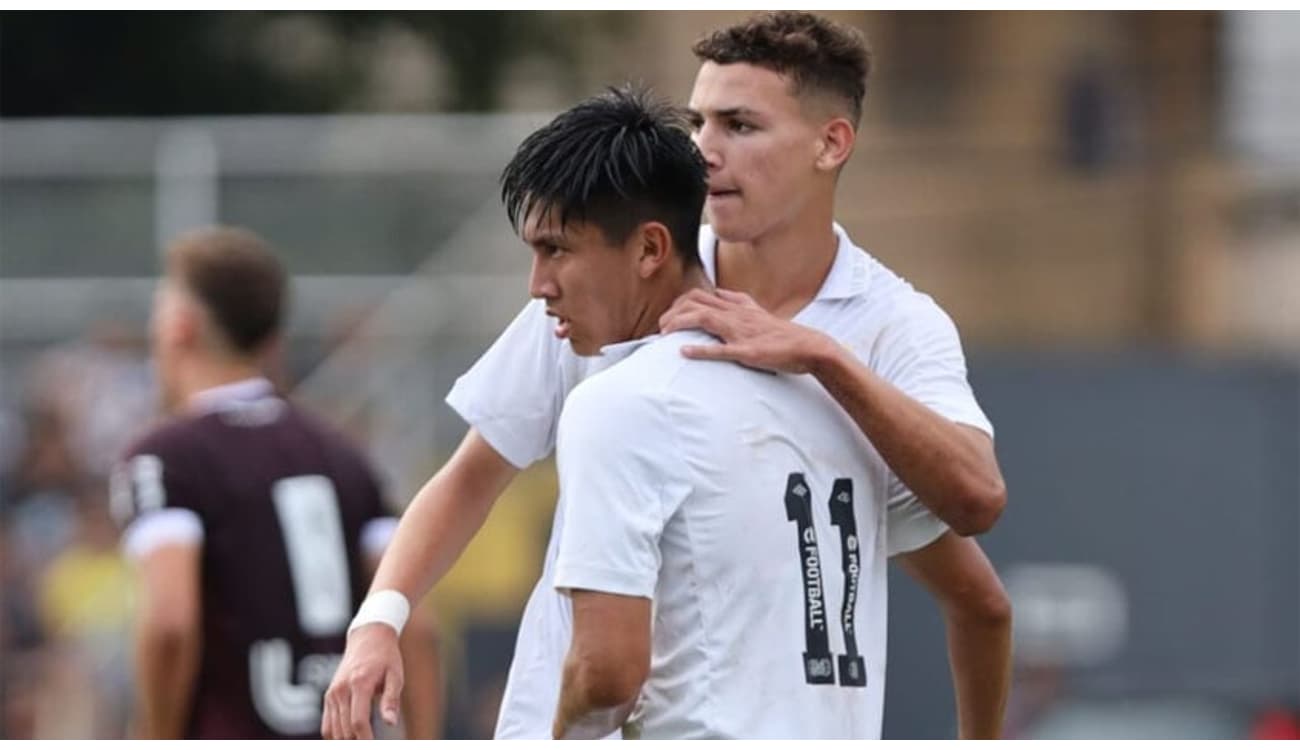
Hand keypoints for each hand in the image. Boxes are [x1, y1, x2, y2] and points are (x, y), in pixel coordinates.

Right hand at [321, 623, 403, 738]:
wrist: (368, 637)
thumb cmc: (385, 657)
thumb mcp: (396, 675)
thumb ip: (391, 700)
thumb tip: (391, 723)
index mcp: (359, 683)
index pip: (358, 721)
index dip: (366, 740)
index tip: (375, 746)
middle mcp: (340, 690)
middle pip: (345, 730)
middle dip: (359, 742)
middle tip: (373, 743)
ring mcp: (332, 694)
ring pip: (334, 731)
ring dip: (348, 741)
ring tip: (365, 740)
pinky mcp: (328, 696)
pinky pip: (327, 726)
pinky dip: (337, 735)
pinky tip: (352, 737)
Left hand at [658, 288, 835, 373]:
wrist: (809, 346)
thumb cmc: (782, 334)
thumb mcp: (757, 311)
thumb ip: (737, 302)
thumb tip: (719, 293)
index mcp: (738, 306)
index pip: (700, 295)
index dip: (679, 303)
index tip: (668, 316)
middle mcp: (737, 314)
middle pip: (696, 301)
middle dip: (673, 312)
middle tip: (661, 327)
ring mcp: (741, 332)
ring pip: (704, 318)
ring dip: (680, 324)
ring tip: (664, 334)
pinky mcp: (748, 351)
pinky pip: (721, 349)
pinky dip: (700, 350)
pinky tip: (684, 352)